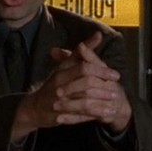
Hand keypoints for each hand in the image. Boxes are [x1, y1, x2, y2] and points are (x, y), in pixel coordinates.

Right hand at [12, 32, 133, 140]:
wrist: (35, 106)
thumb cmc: (55, 84)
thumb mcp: (67, 65)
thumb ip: (84, 52)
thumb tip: (98, 35)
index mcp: (63, 69)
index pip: (84, 67)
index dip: (101, 71)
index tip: (115, 75)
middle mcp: (60, 83)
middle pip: (85, 82)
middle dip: (103, 87)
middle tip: (116, 91)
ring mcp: (59, 100)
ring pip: (84, 100)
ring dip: (100, 102)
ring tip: (113, 104)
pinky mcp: (60, 114)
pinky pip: (80, 115)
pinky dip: (93, 114)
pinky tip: (104, 115)